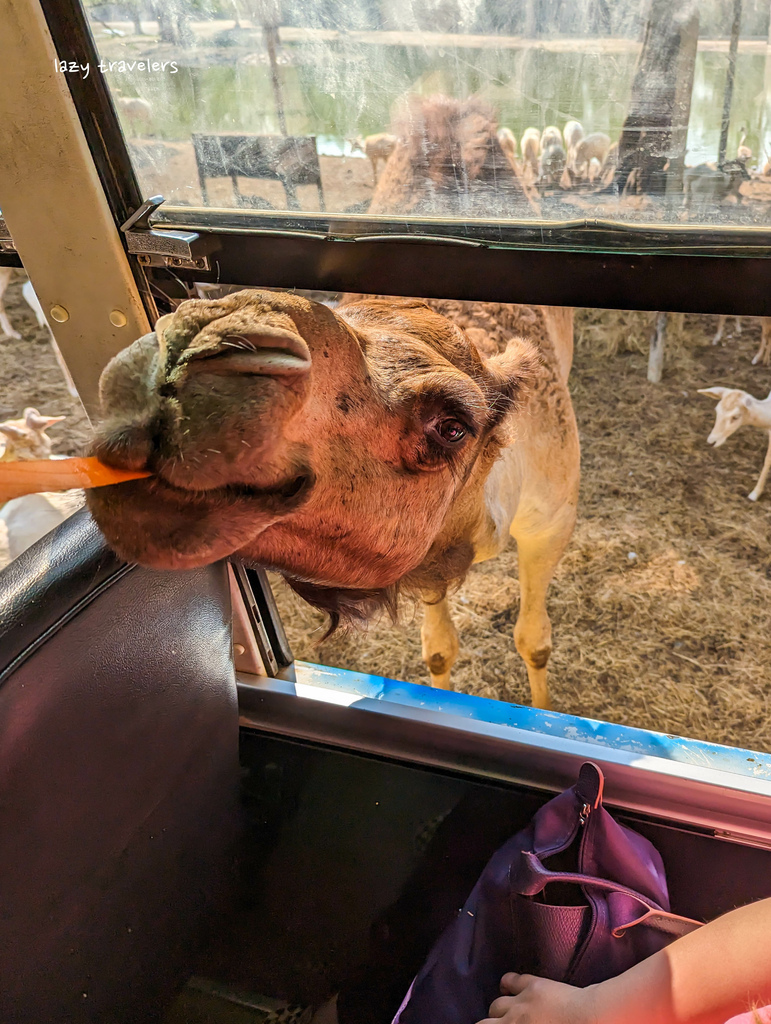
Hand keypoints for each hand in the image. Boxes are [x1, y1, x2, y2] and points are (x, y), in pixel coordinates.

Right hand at [475, 973, 596, 1023]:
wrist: (592, 1021)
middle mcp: (512, 1021)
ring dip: (498, 1010)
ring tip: (504, 1014)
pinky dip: (506, 985)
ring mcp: (520, 1002)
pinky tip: (508, 988)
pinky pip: (509, 980)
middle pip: (485, 1022)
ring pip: (496, 1004)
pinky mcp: (531, 985)